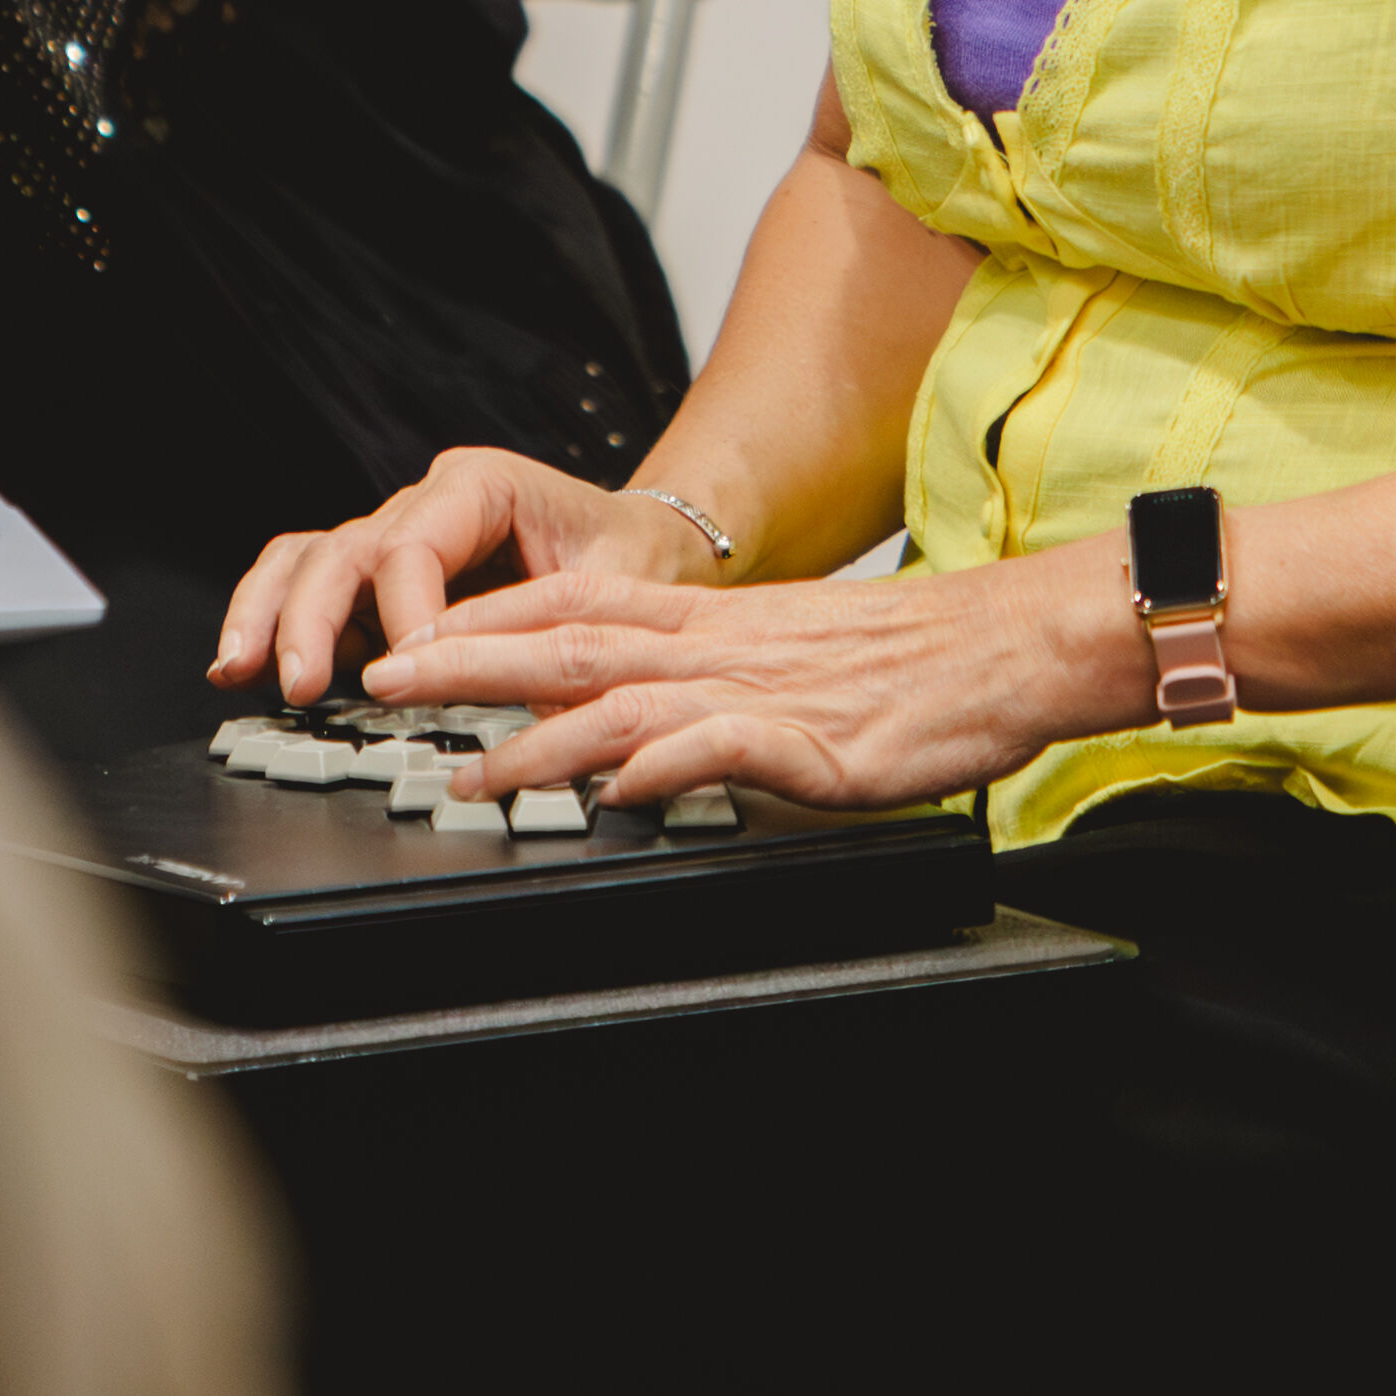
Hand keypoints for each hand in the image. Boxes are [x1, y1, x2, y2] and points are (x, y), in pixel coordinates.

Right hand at [211, 447, 705, 707]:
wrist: (641, 545)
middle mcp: (427, 503)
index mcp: (482, 486)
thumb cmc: (629, 559)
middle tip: (299, 681)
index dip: (399, 615)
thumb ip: (565, 643)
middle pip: (344, 547)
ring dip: (271, 613)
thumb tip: (522, 707)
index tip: (402, 677)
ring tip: (240, 667)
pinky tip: (242, 663)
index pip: (413, 545)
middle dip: (310, 616)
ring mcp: (396, 539)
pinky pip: (310, 584)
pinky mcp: (379, 581)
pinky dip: (273, 618)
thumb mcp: (617, 594)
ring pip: (308, 557)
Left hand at [377, 547, 1141, 818]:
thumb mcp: (786, 659)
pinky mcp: (812, 741)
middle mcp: (720, 645)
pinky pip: (724, 748)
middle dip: (469, 661)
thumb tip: (629, 736)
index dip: (485, 619)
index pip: (576, 605)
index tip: (411, 638)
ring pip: (626, 700)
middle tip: (387, 681)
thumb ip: (703, 688)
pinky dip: (663, 765)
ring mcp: (761, 690)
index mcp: (712, 621)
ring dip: (538, 735)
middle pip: (572, 642)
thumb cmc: (909, 661)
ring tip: (471, 772)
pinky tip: (618, 790)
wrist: (1007, 646)